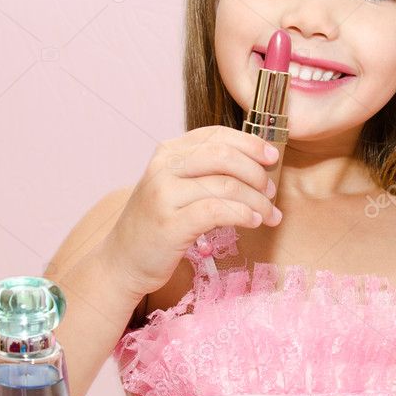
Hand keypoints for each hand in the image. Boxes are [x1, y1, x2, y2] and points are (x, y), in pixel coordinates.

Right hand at [103, 126, 281, 298]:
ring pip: (225, 185)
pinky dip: (243, 214)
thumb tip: (258, 164)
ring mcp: (164, 194)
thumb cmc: (159, 224)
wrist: (122, 261)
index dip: (250, 143)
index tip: (272, 156)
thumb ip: (206, 171)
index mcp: (168, 152)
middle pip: (224, 156)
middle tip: (271, 191)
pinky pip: (217, 211)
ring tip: (270, 214)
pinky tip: (254, 222)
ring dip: (257, 200)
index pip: (216, 135)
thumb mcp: (177, 187)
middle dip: (256, 172)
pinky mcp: (169, 223)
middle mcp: (163, 167)